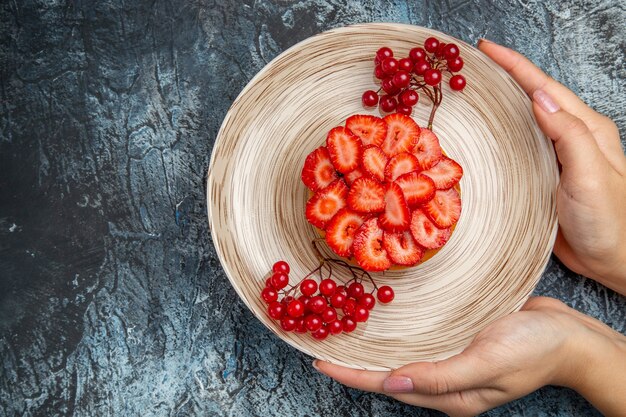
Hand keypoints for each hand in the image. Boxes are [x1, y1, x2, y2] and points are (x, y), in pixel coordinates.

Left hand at [314, 297, 625, 416]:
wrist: (570, 336)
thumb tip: (394, 384)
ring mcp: (452, 360)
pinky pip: (420, 339)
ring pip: (402, 356)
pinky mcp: (459, 340)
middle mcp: (444, 380)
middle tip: (322, 341)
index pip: (388, 385)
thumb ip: (441, 377)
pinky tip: (385, 321)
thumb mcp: (488, 364)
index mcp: (449, 394)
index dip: (352, 374)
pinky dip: (398, 333)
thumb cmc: (534, 350)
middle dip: (355, 362)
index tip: (319, 361)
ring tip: (344, 331)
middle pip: (389, 373)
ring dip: (373, 347)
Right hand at [477, 40, 625, 293]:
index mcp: (585, 129)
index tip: (486, 49)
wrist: (615, 260)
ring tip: (476, 91)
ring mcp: (558, 156)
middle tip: (475, 64)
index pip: (544, 88)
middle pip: (534, 96)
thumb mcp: (590, 175)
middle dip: (506, 75)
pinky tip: (488, 133)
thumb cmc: (608, 221)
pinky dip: (503, 132)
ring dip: (503, 101)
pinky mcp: (546, 176)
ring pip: (526, 119)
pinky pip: (521, 145)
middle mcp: (571, 137)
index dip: (515, 66)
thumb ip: (569, 135)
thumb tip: (538, 98)